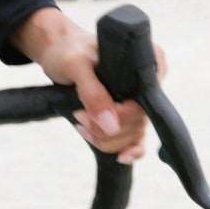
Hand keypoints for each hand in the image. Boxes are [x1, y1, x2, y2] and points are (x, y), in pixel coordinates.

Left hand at [12, 8, 165, 163]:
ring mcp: (141, 100)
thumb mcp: (76, 65)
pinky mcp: (130, 114)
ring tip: (82, 122)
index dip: (122, 114)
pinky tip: (120, 156)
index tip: (89, 111)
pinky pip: (139, 139)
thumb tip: (111, 126)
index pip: (147, 101)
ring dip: (107, 138)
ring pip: (135, 134)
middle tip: (79, 115)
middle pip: (140, 121)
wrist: (59, 51)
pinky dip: (130, 150)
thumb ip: (93, 92)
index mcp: (148, 60)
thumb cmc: (69, 51)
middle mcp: (150, 81)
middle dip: (107, 128)